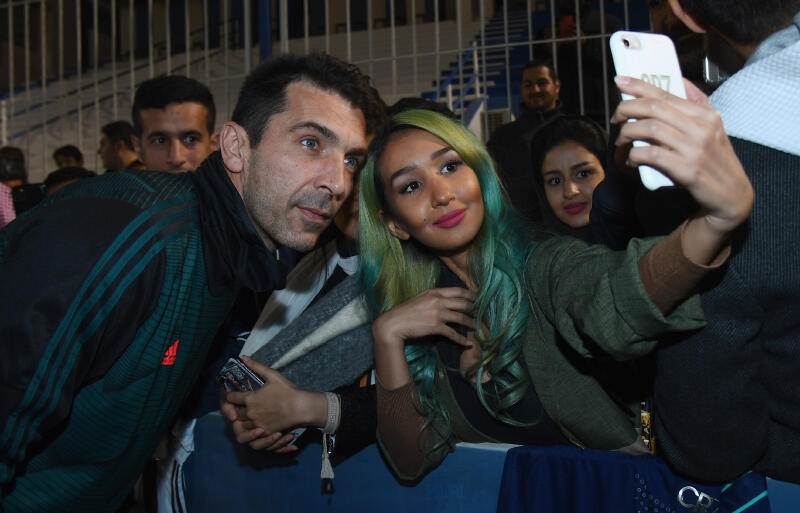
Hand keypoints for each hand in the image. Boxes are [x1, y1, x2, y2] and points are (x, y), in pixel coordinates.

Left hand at [220, 357, 325, 451]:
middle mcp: (250, 413)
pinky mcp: (264, 432)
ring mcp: (257, 424)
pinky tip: (258, 423)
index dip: (230, 395)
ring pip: (242, 424)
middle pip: (236, 412)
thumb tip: (243, 357)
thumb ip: (257, 366)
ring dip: (243, 420)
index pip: (231, 398)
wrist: (301, 408)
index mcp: (250, 399)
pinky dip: (252, 429)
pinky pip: (253, 433)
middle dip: (237, 409)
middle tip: (241, 405)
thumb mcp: (272, 375)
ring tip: (249, 415)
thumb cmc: (287, 390)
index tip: (233, 394)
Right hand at [372, 287, 475, 389]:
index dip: (472, 294)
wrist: (393, 323)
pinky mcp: (435, 326)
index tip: (481, 298)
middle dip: (477, 309)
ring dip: (474, 324)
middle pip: (464, 303)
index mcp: (434, 292)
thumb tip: (447, 300)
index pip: (458, 290)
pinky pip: (452, 333)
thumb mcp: (420, 299)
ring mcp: (437, 313)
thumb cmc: (405, 312)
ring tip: (483, 329)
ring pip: (461, 318)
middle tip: (487, 314)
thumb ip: (434, 298)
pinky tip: (468, 343)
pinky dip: (461, 339)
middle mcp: (437, 300)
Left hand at [612, 76, 753, 234]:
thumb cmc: (716, 160)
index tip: (620, 81)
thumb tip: (680, 81)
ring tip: (621, 140)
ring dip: (627, 133)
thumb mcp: (714, 128)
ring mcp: (695, 149)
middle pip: (654, 108)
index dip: (639, 86)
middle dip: (627, 109)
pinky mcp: (688, 170)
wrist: (731, 195)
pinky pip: (651, 155)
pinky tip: (631, 161)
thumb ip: (698, 104)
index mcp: (705, 115)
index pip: (666, 94)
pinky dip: (635, 156)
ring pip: (650, 129)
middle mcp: (702, 128)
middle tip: (616, 118)